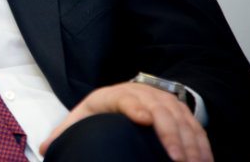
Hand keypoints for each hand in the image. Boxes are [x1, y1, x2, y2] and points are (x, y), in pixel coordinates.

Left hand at [39, 82, 211, 161]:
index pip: (126, 98)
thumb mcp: (83, 117)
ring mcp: (163, 100)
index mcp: (113, 96)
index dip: (136, 107)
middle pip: (159, 109)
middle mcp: (141, 94)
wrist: (128, 93)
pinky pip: (194, 125)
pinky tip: (204, 161)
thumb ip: (65, 133)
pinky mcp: (180, 110)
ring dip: (189, 142)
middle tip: (175, 159)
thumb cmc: (102, 111)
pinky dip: (201, 143)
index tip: (143, 120)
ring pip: (180, 118)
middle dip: (169, 134)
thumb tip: (45, 149)